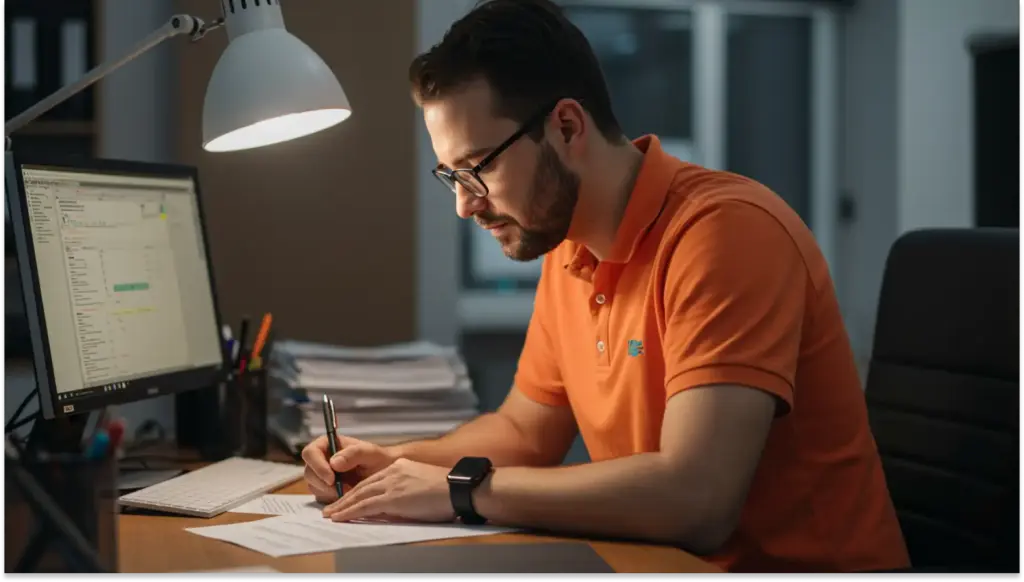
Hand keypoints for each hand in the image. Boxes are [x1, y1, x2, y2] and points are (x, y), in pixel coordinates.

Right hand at [301, 434, 397, 503]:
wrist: (384, 475)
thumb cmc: (378, 459)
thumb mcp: (370, 453)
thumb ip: (354, 453)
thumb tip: (334, 462)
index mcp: (327, 444)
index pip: (310, 453)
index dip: (317, 466)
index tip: (331, 478)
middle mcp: (321, 459)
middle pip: (309, 473)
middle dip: (324, 484)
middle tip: (343, 490)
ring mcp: (321, 475)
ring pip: (314, 486)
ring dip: (329, 493)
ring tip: (350, 491)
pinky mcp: (325, 490)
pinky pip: (321, 497)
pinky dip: (333, 499)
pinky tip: (347, 495)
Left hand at [322, 458, 454, 522]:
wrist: (458, 489)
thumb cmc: (447, 492)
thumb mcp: (421, 485)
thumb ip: (404, 491)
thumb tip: (393, 506)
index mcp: (400, 466)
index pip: (372, 480)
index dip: (357, 491)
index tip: (347, 499)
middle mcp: (393, 471)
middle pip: (362, 486)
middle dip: (345, 498)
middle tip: (331, 508)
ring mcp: (392, 484)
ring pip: (359, 495)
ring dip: (343, 506)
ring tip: (330, 515)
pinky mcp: (393, 497)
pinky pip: (365, 506)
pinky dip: (350, 512)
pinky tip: (340, 517)